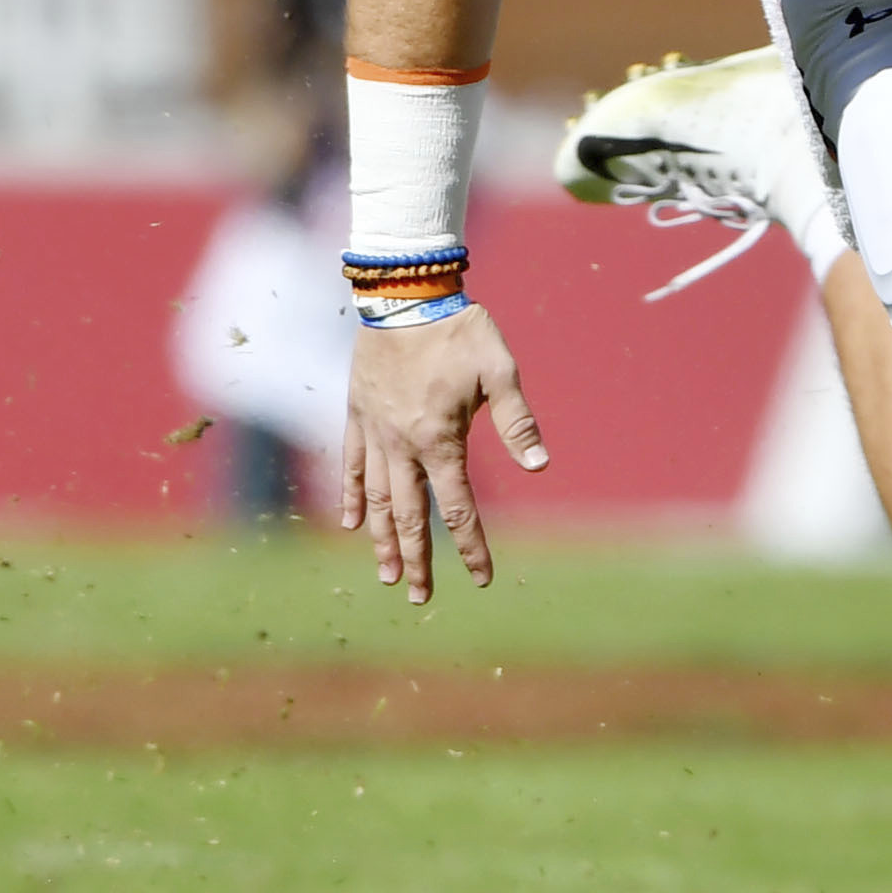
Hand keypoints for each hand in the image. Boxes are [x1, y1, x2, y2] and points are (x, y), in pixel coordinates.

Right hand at [341, 307, 546, 599]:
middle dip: (417, 559)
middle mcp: (403, 445)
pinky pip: (350, 464)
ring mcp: (375, 432)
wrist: (405, 295)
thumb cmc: (459, 332)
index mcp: (441, 439)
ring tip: (386, 574)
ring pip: (375, 498)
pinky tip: (350, 523)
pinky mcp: (357, 415)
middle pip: (409, 515)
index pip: (458, 508)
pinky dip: (350, 496)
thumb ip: (519, 422)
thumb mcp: (500, 371)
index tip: (481, 577)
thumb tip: (542, 467)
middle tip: (419, 597)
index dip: (471, 546)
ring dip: (381, 539)